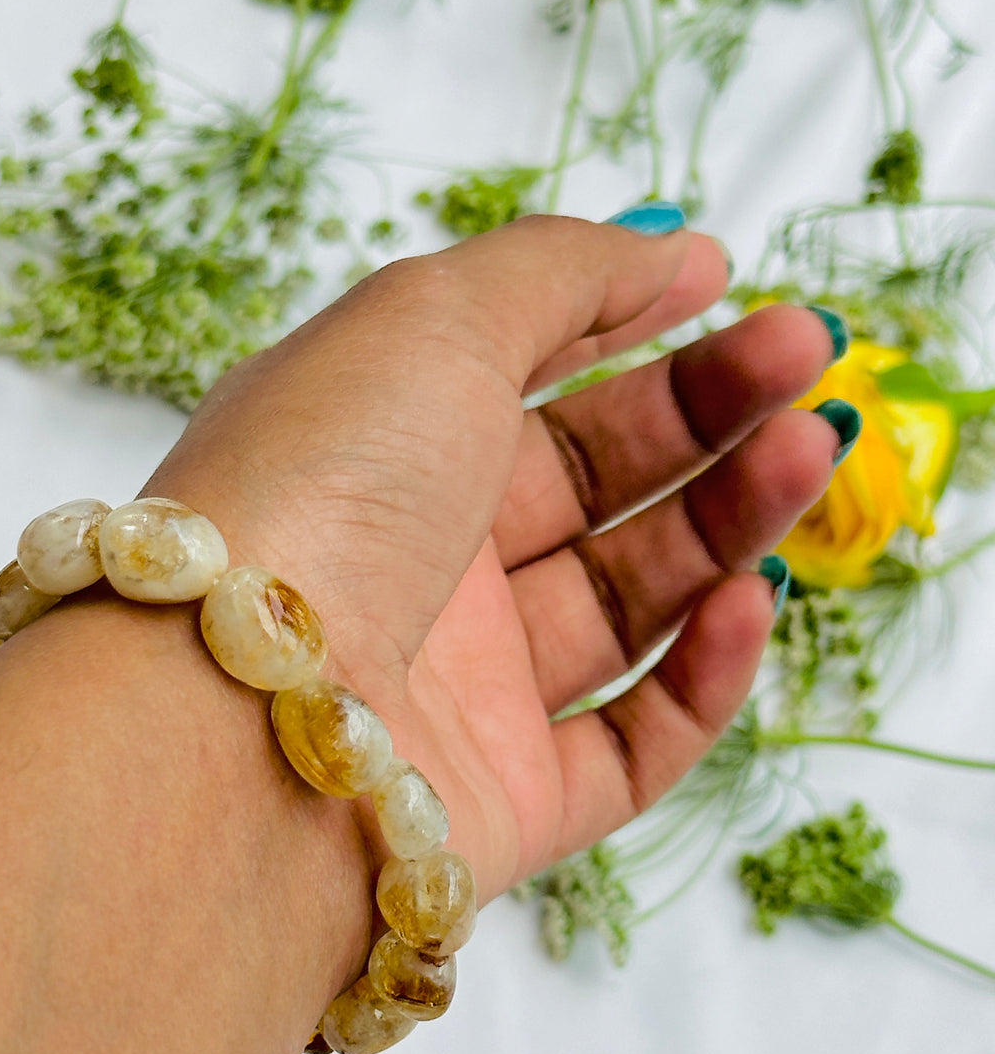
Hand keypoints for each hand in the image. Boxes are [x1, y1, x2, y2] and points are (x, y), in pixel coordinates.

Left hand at [147, 214, 842, 903]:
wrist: (241, 721)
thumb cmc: (325, 487)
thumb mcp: (432, 320)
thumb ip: (559, 272)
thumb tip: (673, 251)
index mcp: (380, 445)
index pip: (529, 379)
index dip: (632, 329)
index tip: (728, 289)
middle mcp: (418, 562)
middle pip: (592, 483)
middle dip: (706, 416)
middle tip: (806, 364)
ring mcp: (462, 686)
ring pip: (626, 602)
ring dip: (725, 524)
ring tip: (810, 450)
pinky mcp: (504, 802)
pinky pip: (628, 742)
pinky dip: (701, 677)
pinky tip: (747, 600)